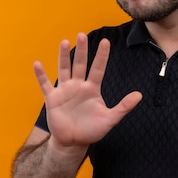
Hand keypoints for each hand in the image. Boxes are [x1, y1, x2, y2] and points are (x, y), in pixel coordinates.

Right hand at [34, 33, 142, 148]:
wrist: (73, 142)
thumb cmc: (92, 130)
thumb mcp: (110, 119)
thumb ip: (123, 107)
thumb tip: (139, 95)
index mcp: (92, 89)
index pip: (98, 69)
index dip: (101, 56)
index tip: (106, 42)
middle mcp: (78, 85)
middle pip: (80, 64)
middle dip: (82, 50)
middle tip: (82, 34)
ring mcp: (64, 90)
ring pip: (64, 69)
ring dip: (63, 56)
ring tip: (64, 42)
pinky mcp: (52, 99)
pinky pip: (45, 84)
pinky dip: (41, 75)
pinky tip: (37, 64)